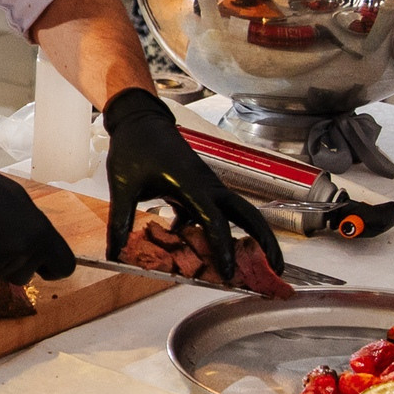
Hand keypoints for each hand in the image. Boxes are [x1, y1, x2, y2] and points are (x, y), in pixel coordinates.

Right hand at [0, 142, 77, 282]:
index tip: (45, 266)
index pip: (64, 266)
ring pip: (3, 275)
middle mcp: (22, 251)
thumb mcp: (19, 202)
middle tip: (0, 237)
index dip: (54, 268)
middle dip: (17, 263)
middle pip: (27, 275)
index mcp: (40, 233)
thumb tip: (42, 246)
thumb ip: (35, 228)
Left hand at [102, 88, 283, 279]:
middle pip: (247, 214)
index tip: (229, 272)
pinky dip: (221, 232)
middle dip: (265, 240)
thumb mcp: (123, 186)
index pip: (214, 221)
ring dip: (253, 235)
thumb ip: (121, 221)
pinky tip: (209, 251)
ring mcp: (208, 187)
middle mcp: (207, 186)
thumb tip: (115, 252)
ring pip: (239, 213)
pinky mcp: (201, 188)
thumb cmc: (135, 148)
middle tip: (277, 266)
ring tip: (261, 262)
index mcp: (191, 185)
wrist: (140, 121)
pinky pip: (219, 213)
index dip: (222, 248)